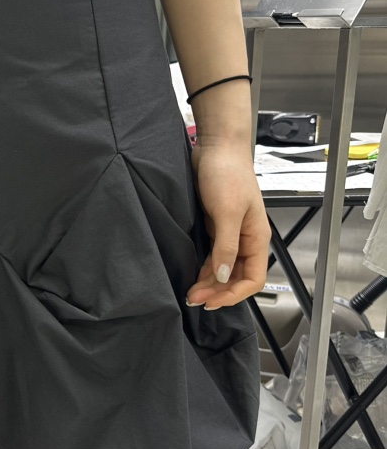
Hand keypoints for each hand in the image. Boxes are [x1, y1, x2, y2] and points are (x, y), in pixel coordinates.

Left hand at [185, 138, 269, 309]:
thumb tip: (221, 276)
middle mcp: (246, 238)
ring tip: (191, 292)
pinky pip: (214, 255)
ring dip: (210, 283)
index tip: (212, 300)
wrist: (215, 148)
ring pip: (224, 269)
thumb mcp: (227, 213)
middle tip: (195, 299)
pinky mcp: (217, 226)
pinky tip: (193, 275)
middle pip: (237, 277)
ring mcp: (231, 233)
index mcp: (257, 238)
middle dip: (218, 291)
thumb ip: (226, 246)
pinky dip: (205, 268)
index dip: (234, 294)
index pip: (253, 279)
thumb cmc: (227, 173)